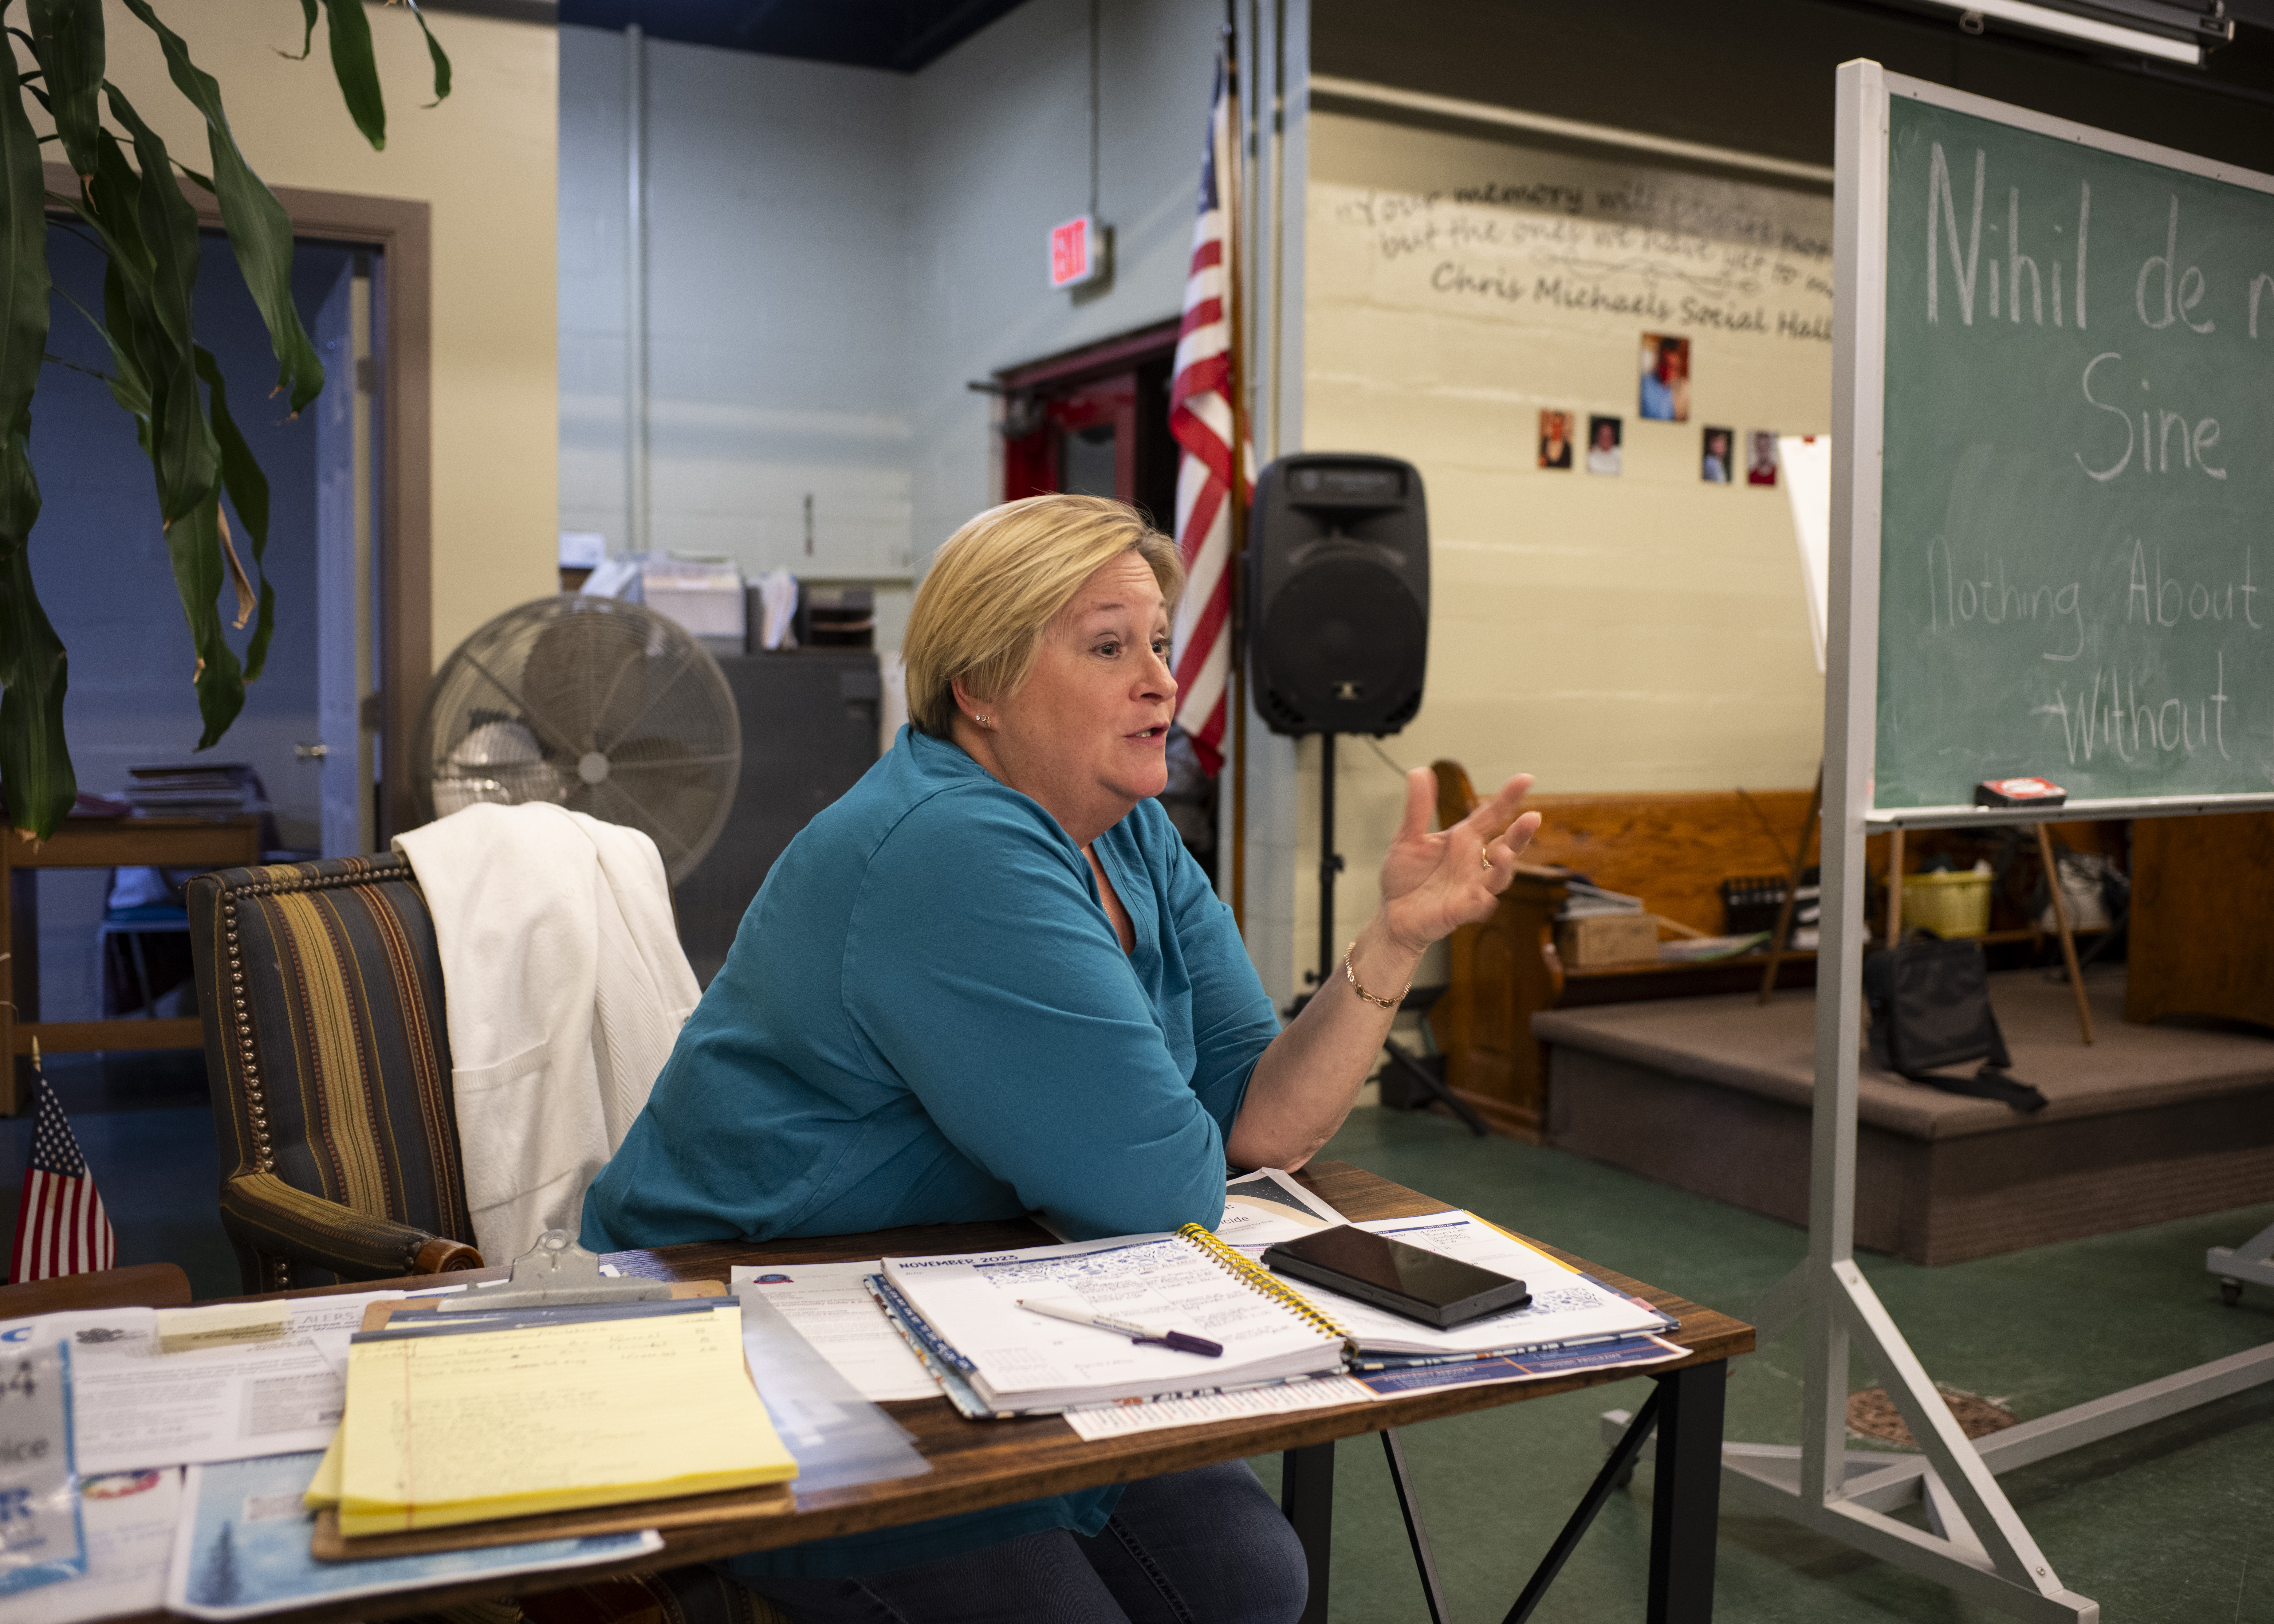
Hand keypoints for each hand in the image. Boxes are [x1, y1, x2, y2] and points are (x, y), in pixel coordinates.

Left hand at [1375, 769, 1540, 956]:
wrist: (1393, 914)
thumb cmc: (1405, 876)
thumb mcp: (1407, 837)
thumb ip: (1418, 808)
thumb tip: (1419, 772)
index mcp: (1463, 839)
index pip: (1491, 814)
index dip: (1508, 797)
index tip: (1525, 779)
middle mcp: (1473, 861)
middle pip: (1507, 845)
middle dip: (1521, 833)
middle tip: (1533, 817)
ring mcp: (1471, 886)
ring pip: (1500, 877)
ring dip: (1505, 866)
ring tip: (1503, 853)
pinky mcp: (1462, 910)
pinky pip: (1479, 905)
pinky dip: (1483, 900)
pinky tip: (1484, 896)